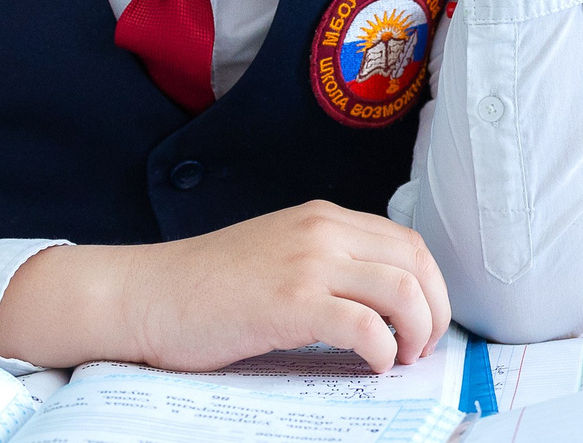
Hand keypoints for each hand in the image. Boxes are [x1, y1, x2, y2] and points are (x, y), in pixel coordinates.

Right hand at [0, 201, 450, 373]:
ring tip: (403, 358)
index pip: (407, 242)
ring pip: (401, 290)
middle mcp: (322, 230)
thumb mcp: (279, 253)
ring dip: (416, 331)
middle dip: (435, 310)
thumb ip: (326, 263)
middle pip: (415, 263)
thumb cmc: (205, 286)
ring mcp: (308, 263)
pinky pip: (364, 324)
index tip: (428, 319)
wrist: (147, 294)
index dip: (432, 284)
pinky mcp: (291, 302)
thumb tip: (379, 302)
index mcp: (323, 217)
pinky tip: (373, 365)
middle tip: (423, 347)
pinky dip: (381, 348)